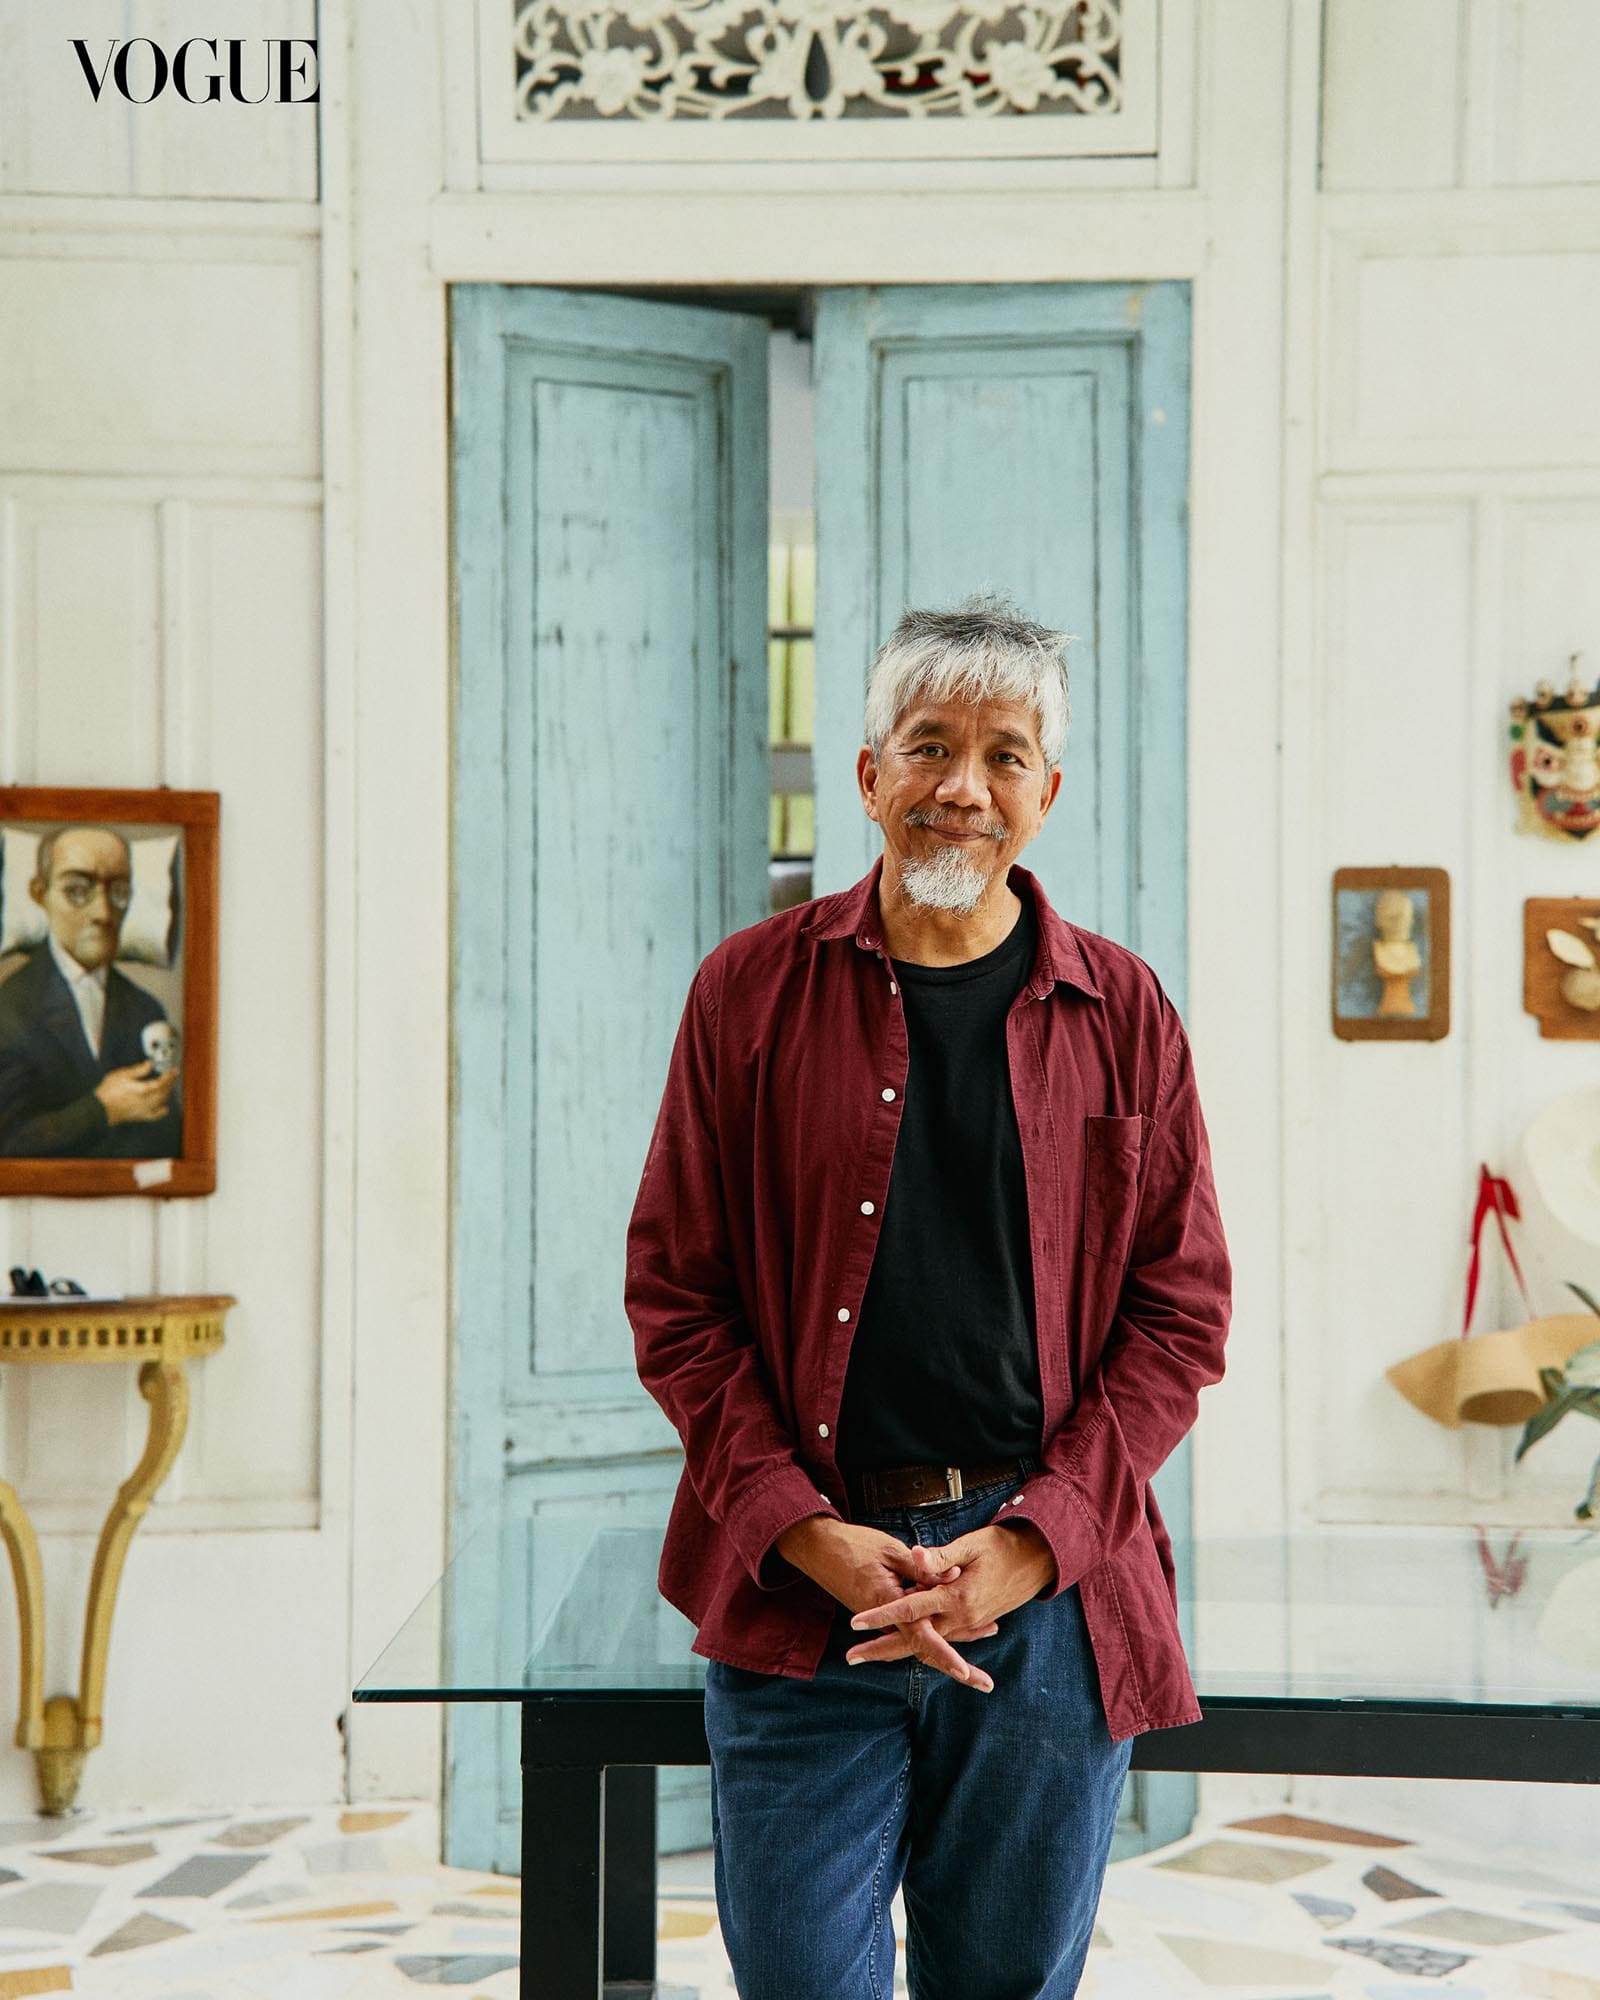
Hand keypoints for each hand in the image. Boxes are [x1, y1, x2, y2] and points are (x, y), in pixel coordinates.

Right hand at [94, 1061, 177, 1125]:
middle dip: (170, 1084)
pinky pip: (154, 1116)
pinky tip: (164, 1108)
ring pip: (161, 1102)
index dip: (169, 1076)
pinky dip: (161, 1112)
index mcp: (142, 1089)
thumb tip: (150, 1064)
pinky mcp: (139, 1116)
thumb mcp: (122, 1075)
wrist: (99, 1109)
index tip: (174, 1070)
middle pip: (164, 1092)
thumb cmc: (108, 1091)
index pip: (161, 1082)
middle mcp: (146, 1101)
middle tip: (172, 1077)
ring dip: (167, 1094)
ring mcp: (143, 1110)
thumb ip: (138, 1070)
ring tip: (169, 1087)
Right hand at [775, 1517, 999, 1690]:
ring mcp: (883, 1619)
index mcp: (888, 1602)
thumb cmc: (853, 1544)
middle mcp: (886, 1619)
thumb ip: (921, 1567)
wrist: (818, 1547)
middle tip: (985, 1685)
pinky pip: (911, 1628)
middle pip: (925, 1650)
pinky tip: (960, 1626)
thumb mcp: (890, 1550)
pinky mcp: (882, 1614)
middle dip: (955, 1667)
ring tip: (986, 1641)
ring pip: (920, 1640)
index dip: (944, 1654)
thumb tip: (953, 1577)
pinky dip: (935, 1629)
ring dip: (952, 1645)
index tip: (964, 1671)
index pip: (921, 1636)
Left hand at [845, 1523, 1056, 1672]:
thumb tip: (915, 1554)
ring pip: (928, 1641)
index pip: (910, 1609)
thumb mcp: (971, 1545)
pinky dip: (924, 1640)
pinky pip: (944, 1636)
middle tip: (850, 1656)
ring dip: (899, 1645)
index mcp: (957, 1598)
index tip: (855, 1621)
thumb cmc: (1004, 1545)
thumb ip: (940, 1556)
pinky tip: (905, 1637)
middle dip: (881, 1649)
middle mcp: (961, 1617)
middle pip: (914, 1640)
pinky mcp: (974, 1621)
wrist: (1039, 1559)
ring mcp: (968, 1623)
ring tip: (869, 1650)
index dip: (881, 1614)